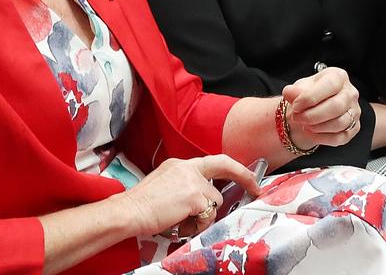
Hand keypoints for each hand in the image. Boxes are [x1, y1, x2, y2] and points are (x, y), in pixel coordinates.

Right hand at [112, 155, 259, 238]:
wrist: (129, 212)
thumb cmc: (141, 205)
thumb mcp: (163, 185)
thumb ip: (183, 186)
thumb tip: (201, 200)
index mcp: (179, 164)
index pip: (213, 161)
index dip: (232, 167)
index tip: (246, 176)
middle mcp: (188, 168)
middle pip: (223, 169)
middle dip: (244, 176)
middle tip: (256, 188)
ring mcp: (193, 182)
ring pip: (215, 201)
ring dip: (205, 214)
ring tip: (182, 221)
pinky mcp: (195, 198)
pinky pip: (208, 215)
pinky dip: (198, 224)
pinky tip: (181, 224)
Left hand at [281, 67, 361, 149]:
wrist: (311, 110)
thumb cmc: (308, 96)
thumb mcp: (298, 89)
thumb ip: (294, 91)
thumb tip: (289, 92)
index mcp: (338, 76)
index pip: (329, 85)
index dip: (310, 97)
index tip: (295, 106)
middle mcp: (350, 93)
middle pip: (336, 107)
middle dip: (312, 115)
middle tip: (297, 117)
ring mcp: (354, 111)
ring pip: (339, 124)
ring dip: (317, 127)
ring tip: (303, 124)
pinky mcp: (354, 128)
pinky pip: (340, 137)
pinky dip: (322, 138)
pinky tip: (311, 133)